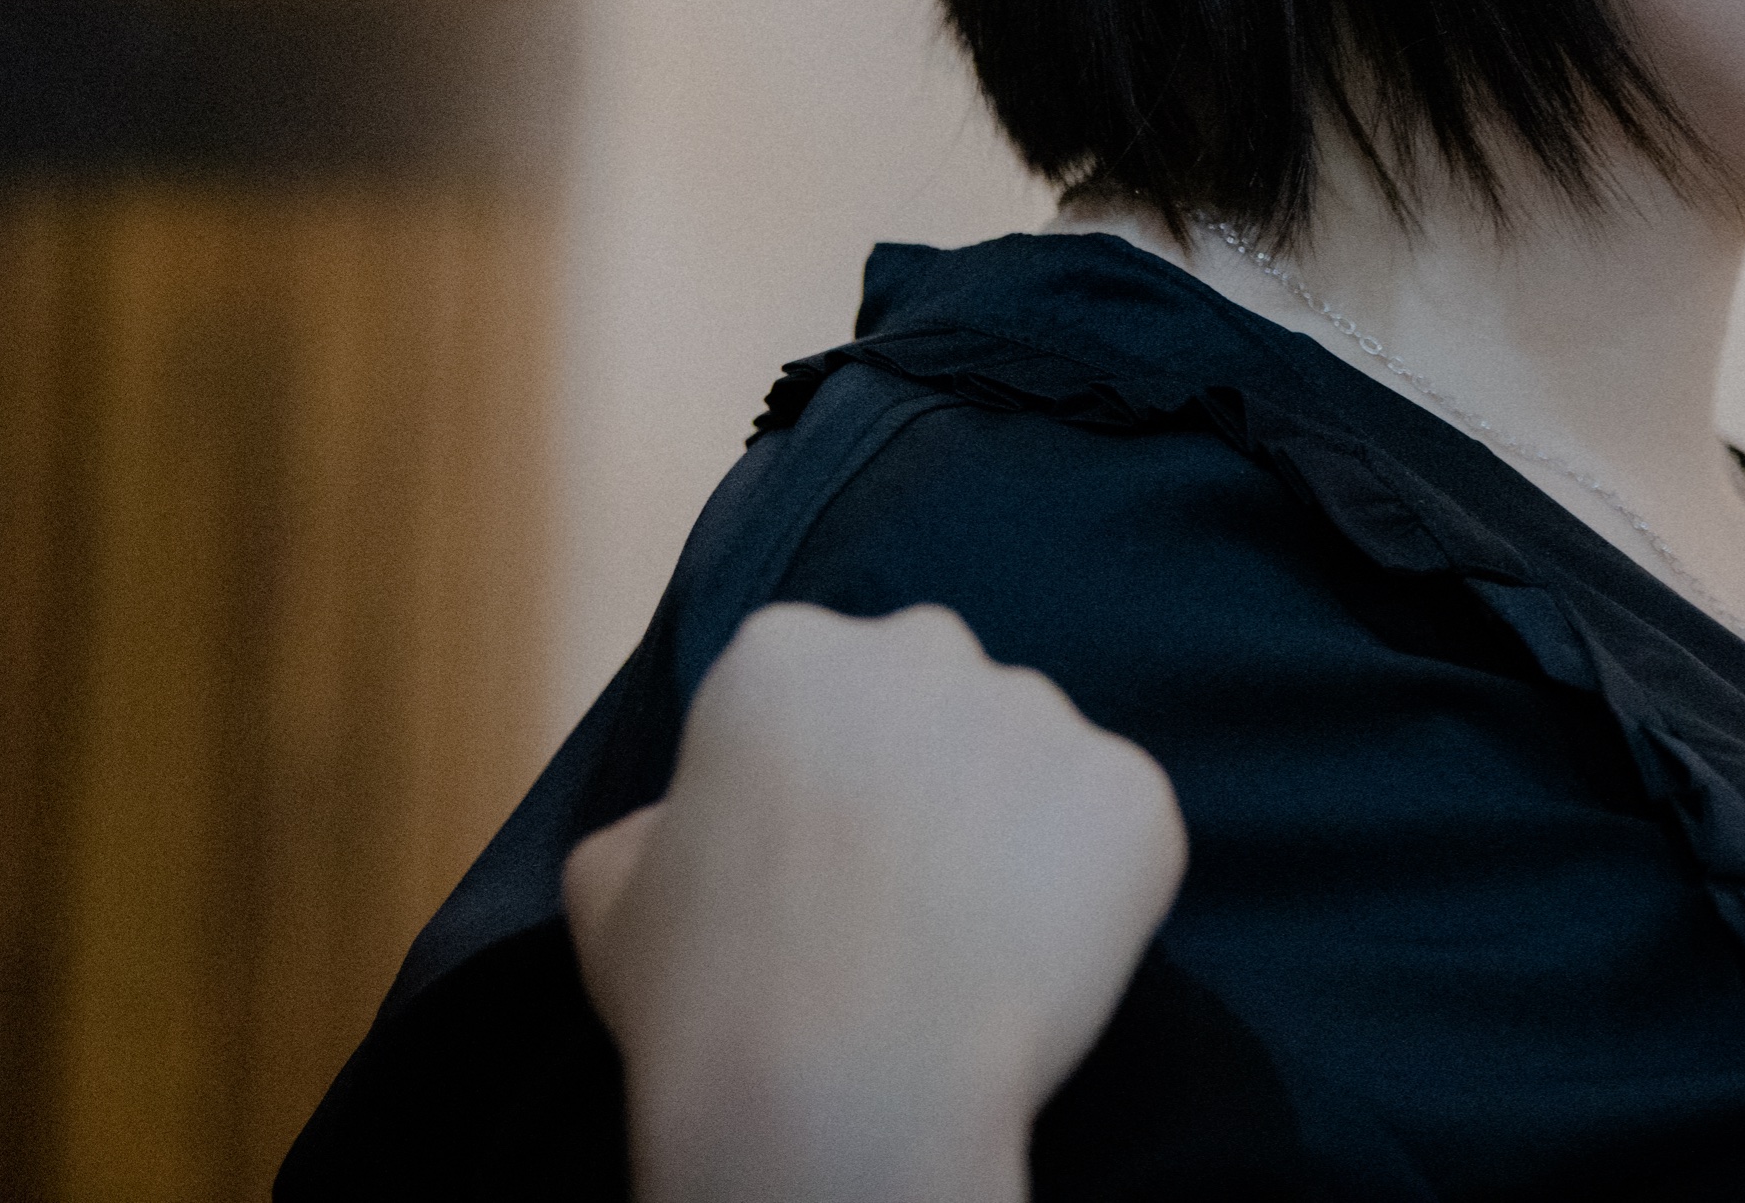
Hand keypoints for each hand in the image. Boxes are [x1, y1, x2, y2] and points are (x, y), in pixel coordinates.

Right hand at [562, 601, 1186, 1202]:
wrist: (841, 1095)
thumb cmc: (705, 1002)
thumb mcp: (609, 895)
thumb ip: (652, 824)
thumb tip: (682, 820)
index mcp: (788, 652)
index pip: (817, 684)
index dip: (816, 777)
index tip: (812, 858)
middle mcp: (924, 650)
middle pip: (937, 697)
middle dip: (927, 772)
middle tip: (900, 896)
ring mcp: (1044, 716)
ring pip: (1035, 761)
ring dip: (1015, 828)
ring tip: (968, 943)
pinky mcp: (1134, 795)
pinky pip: (1118, 831)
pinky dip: (1094, 890)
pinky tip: (1034, 962)